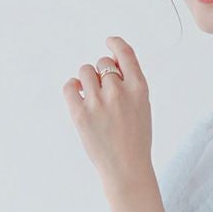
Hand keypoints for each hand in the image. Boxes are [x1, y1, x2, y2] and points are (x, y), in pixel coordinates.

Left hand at [64, 37, 151, 189]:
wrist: (127, 169)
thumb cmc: (135, 139)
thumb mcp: (142, 106)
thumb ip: (131, 82)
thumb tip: (110, 59)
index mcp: (139, 88)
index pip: (125, 53)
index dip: (115, 44)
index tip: (109, 42)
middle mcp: (119, 92)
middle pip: (102, 63)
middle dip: (101, 74)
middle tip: (104, 94)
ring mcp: (98, 102)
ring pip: (85, 71)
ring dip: (87, 80)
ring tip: (92, 98)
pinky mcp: (80, 114)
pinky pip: (69, 85)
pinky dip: (72, 88)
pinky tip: (78, 97)